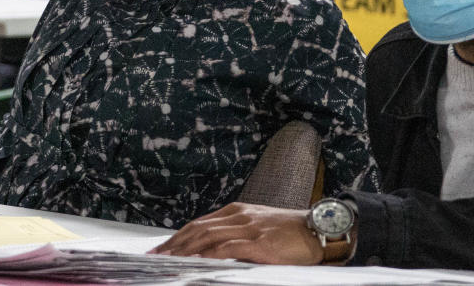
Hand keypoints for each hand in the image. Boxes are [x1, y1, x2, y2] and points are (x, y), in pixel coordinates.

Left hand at [150, 203, 322, 263]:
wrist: (318, 230)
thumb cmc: (290, 232)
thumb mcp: (258, 227)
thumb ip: (235, 235)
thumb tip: (212, 250)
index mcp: (237, 211)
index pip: (199, 223)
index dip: (177, 236)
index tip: (161, 248)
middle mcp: (239, 216)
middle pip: (197, 229)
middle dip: (173, 244)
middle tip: (155, 257)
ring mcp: (249, 228)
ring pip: (208, 237)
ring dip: (184, 250)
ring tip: (168, 260)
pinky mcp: (260, 244)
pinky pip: (229, 248)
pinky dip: (209, 254)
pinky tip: (197, 261)